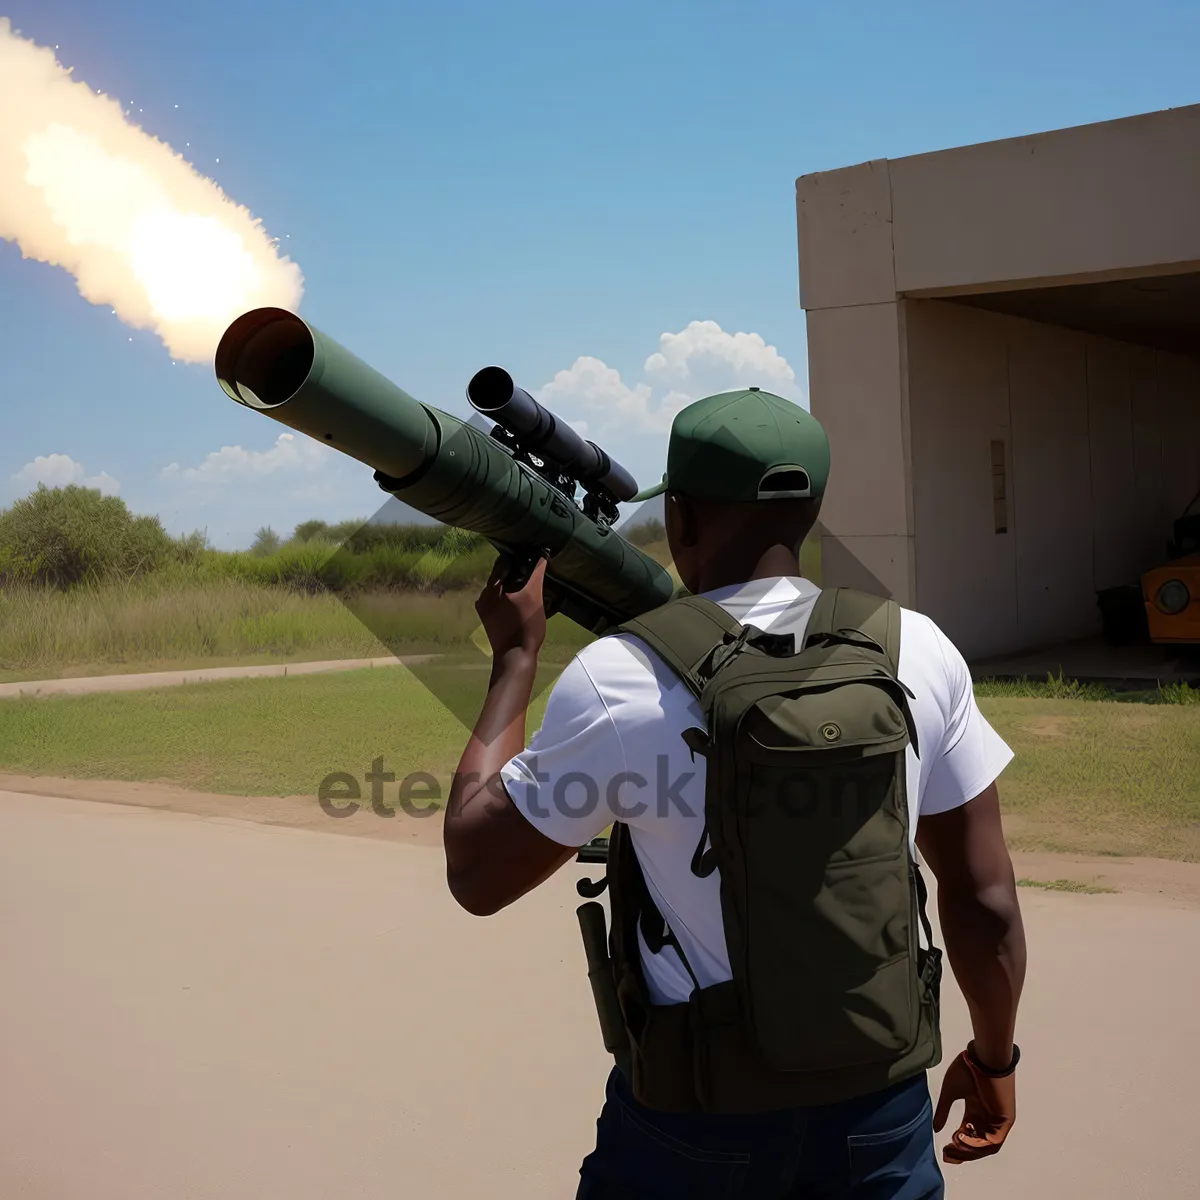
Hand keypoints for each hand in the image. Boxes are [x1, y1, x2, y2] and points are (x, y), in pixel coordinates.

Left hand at [475, 554, 547, 659]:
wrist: (515, 656)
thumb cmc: (526, 627)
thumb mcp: (534, 597)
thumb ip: (536, 574)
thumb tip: (542, 554)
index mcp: (492, 588)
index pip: (504, 563)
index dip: (518, 557)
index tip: (532, 554)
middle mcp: (485, 594)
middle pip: (501, 574)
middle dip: (517, 570)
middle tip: (533, 569)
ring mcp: (485, 607)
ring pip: (500, 586)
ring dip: (513, 583)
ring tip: (529, 583)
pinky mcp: (488, 617)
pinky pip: (498, 598)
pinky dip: (509, 595)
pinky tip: (521, 598)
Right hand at [933, 1044, 1016, 1164]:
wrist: (984, 1057)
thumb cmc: (967, 1069)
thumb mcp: (951, 1092)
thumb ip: (944, 1111)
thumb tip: (935, 1129)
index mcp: (975, 1110)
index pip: (968, 1134)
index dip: (957, 1145)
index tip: (945, 1151)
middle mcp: (987, 1118)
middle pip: (977, 1143)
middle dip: (962, 1151)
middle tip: (948, 1155)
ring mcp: (997, 1120)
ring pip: (985, 1145)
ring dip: (970, 1150)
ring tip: (955, 1146)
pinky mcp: (1005, 1120)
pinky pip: (994, 1140)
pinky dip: (979, 1144)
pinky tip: (964, 1139)